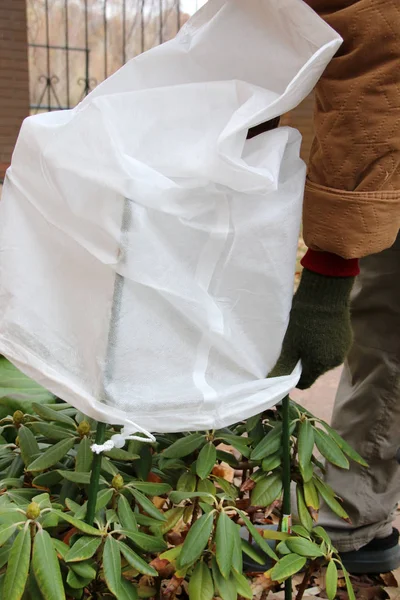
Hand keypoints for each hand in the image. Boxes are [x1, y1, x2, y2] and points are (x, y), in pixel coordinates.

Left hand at [270, 269, 354, 388]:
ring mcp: (343, 351)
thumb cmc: (302, 322)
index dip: (294, 376)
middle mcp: (334, 363)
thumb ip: (283, 367)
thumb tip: (272, 382)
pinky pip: (334, 349)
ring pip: (325, 360)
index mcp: (319, 366)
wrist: (324, 297)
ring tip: (309, 336)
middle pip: (315, 371)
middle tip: (297, 345)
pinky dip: (326, 344)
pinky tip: (320, 331)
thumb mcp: (289, 346)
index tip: (289, 362)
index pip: (305, 383)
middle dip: (306, 362)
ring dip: (317, 353)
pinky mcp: (348, 339)